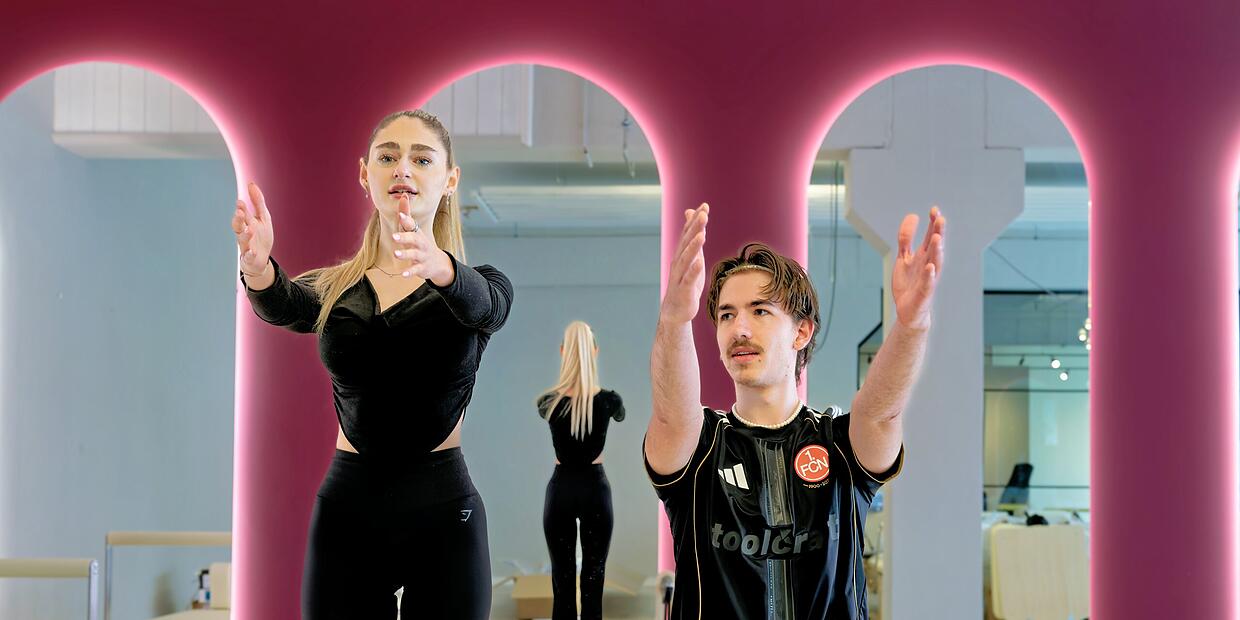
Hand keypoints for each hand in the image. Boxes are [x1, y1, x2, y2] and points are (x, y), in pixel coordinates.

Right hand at [232, 182, 273, 275]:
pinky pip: (249, 256)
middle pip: (238, 226)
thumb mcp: (263, 217)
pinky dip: (250, 254)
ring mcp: (246, 246)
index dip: (241, 208)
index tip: (240, 202)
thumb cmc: (260, 236)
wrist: (261, 259)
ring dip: (245, 235)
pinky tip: (253, 252)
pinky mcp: (250, 258)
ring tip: (249, 229)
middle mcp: (244, 234)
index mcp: (246, 223)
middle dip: (238, 219)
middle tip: (239, 212)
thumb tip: (251, 183)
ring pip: (242, 240)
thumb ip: (257, 201)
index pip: (242, 215)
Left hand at [391, 195, 452, 282]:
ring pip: (414, 254)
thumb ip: (406, 214)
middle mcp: (421, 243)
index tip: (400, 215)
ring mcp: (422, 255)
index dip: (406, 220)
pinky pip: (416, 270)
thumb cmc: (420, 243)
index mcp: (417, 233)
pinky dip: (410, 272)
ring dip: (406, 254)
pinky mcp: (422, 267)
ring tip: (396, 254)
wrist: (437, 262)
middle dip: (405, 237)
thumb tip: (403, 196)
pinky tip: (403, 274)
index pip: (412, 225)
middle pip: (414, 239)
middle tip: (394, 236)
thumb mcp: (414, 229)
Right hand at [659, 203, 709, 323]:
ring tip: (702, 234)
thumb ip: (693, 236)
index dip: (695, 220)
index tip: (704, 205)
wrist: (676, 309)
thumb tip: (691, 213)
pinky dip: (694, 271)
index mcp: (682, 254)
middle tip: (703, 214)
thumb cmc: (685, 281)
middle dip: (694, 228)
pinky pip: (688, 279)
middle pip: (686, 243)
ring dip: (693, 247)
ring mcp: (680, 276)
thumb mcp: (691, 256)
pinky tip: (700, 262)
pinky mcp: (683, 290)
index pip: (688, 233)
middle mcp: (679, 262)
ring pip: (686, 259)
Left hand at [891, 205, 945, 329]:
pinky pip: (928, 283)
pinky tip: (929, 267)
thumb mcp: (904, 257)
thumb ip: (906, 238)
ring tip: (937, 238)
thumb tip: (912, 216)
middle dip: (938, 233)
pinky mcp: (924, 293)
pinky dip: (929, 275)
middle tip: (940, 218)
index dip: (933, 223)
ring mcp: (928, 279)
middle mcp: (929, 264)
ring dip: (937, 251)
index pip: (931, 236)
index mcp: (924, 256)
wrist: (909, 310)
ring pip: (935, 263)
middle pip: (936, 247)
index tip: (934, 210)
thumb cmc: (909, 283)